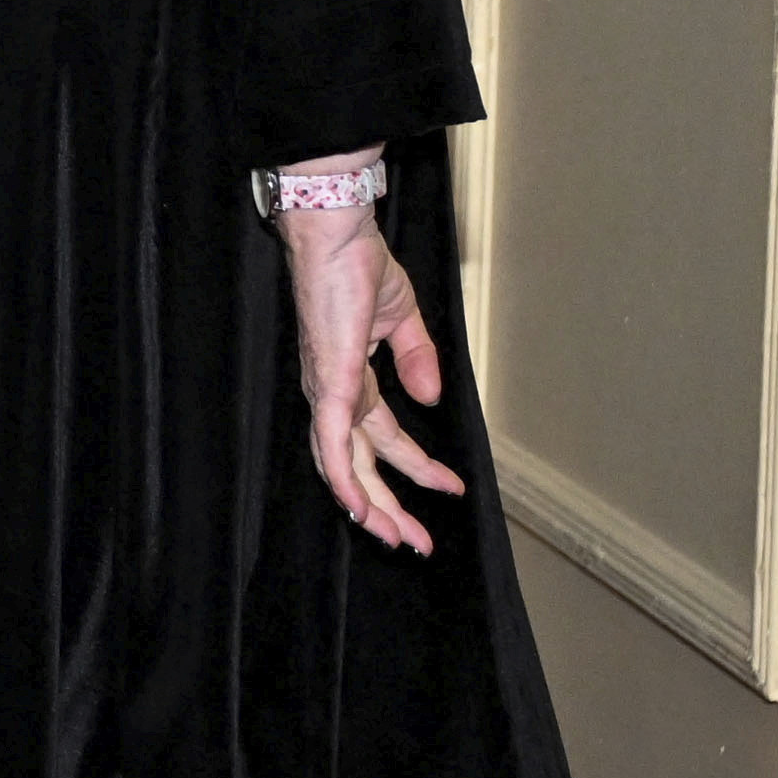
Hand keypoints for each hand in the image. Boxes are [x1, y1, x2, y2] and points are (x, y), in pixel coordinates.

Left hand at [280, 170, 463, 554]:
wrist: (338, 235)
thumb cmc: (358, 266)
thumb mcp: (401, 319)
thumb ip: (415, 360)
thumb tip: (430, 400)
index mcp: (349, 381)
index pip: (384, 439)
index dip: (416, 468)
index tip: (450, 489)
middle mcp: (333, 393)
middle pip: (358, 465)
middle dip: (388, 507)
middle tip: (416, 542)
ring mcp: (327, 390)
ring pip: (344, 465)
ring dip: (371, 505)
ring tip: (398, 539)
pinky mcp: (330, 382)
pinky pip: (334, 440)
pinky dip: (344, 477)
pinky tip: (358, 508)